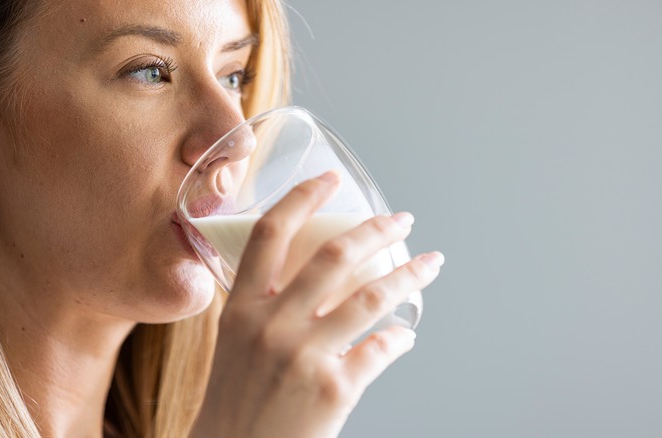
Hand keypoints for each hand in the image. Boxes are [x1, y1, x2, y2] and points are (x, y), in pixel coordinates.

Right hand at [191, 171, 443, 437]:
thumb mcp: (235, 345)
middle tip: (402, 220)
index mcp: (241, 309)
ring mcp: (305, 355)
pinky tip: (405, 336)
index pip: (270, 234)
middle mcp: (273, 324)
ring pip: (372, 296)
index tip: (330, 179)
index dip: (303, 197)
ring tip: (429, 264)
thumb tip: (313, 285)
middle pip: (334, 255)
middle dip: (377, 228)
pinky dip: (400, 340)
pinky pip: (381, 349)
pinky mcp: (334, 389)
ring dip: (409, 274)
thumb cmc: (234, 402)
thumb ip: (264, 309)